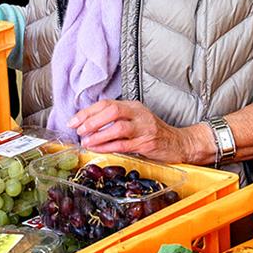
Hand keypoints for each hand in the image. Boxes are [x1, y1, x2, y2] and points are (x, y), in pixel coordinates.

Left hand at [71, 100, 207, 163]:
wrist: (179, 143)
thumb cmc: (153, 133)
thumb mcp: (135, 120)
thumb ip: (116, 120)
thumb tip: (88, 125)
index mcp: (133, 106)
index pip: (106, 104)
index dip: (87, 112)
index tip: (73, 122)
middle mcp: (138, 113)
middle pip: (111, 111)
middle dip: (92, 121)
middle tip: (79, 131)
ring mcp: (144, 128)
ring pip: (117, 127)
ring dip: (98, 135)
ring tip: (86, 142)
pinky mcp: (147, 143)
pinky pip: (123, 144)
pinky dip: (107, 147)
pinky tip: (98, 149)